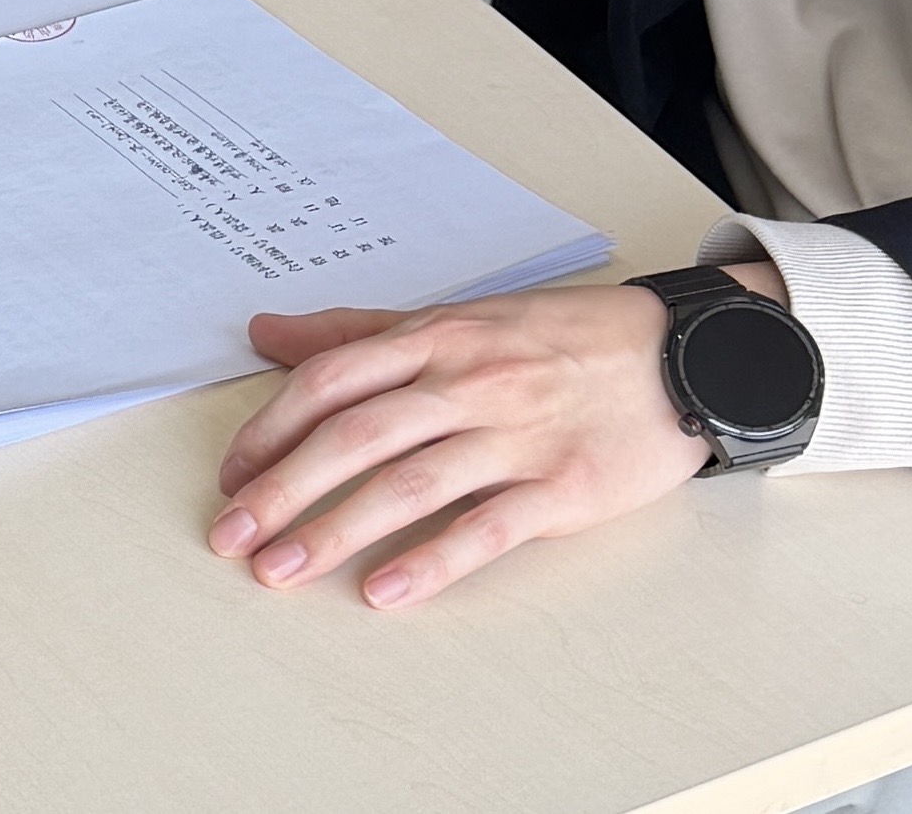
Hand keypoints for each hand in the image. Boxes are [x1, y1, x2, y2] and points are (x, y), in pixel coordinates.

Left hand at [206, 274, 755, 608]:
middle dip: (282, 489)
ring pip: (408, 483)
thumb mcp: (458, 317)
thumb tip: (267, 332)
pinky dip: (431, 562)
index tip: (231, 475)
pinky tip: (383, 592)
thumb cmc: (561, 337)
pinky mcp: (563, 487)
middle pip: (355, 436)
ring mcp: (515, 435)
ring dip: (335, 531)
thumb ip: (361, 331)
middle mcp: (467, 382)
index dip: (272, 428)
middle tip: (230, 537)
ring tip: (281, 572)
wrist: (681, 353)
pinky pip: (486, 528)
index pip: (331, 380)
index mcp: (436, 337)